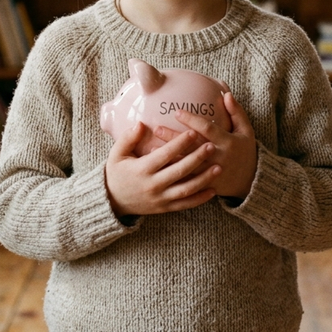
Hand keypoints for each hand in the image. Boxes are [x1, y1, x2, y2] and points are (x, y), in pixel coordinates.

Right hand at [105, 122, 220, 218]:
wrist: (112, 201)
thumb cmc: (116, 173)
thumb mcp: (116, 154)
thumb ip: (128, 138)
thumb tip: (141, 124)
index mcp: (142, 169)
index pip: (165, 155)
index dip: (180, 143)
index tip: (193, 132)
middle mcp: (153, 185)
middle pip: (179, 171)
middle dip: (197, 158)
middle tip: (211, 146)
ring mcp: (160, 198)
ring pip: (186, 189)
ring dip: (204, 179)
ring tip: (218, 167)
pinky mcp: (165, 208)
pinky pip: (185, 204)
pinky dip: (200, 199)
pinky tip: (213, 190)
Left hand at [160, 92, 256, 198]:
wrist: (250, 181)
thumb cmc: (246, 151)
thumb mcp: (246, 131)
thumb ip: (237, 112)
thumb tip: (226, 94)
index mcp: (227, 142)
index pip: (207, 129)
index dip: (192, 120)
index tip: (177, 112)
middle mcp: (218, 157)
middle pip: (192, 147)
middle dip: (174, 137)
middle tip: (157, 128)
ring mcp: (211, 173)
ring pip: (187, 165)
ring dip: (169, 156)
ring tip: (151, 148)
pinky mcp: (206, 185)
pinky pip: (187, 180)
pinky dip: (173, 173)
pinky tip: (160, 167)